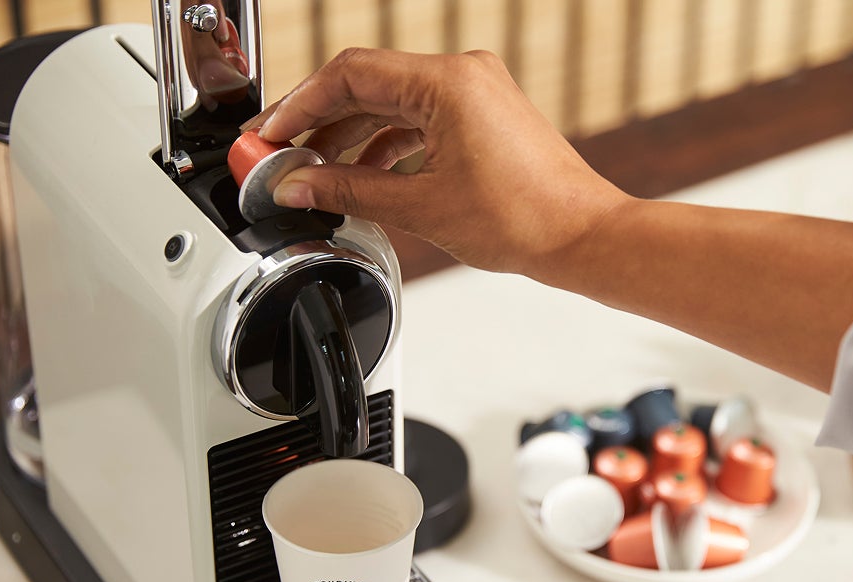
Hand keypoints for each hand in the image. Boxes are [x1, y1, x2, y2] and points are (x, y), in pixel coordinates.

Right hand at [246, 48, 629, 276]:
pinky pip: (421, 119)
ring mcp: (477, 93)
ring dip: (352, 136)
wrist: (583, 237)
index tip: (269, 135)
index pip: (349, 74)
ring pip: (393, 104)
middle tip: (280, 156)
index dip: (299, 105)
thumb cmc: (526, 219)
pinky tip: (362, 175)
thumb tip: (298, 186)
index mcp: (447, 82)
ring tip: (315, 173)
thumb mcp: (419, 206)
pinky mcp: (485, 116)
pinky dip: (388, 144)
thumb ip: (347, 191)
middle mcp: (463, 75)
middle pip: (368, 85)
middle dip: (320, 123)